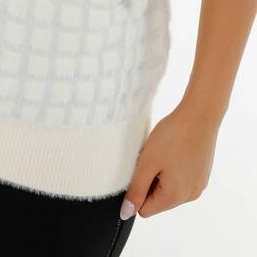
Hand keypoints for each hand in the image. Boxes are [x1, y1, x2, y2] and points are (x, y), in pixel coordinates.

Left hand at [120, 102, 219, 218]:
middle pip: (158, 199)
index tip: (139, 168)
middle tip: (150, 157)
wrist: (200, 114)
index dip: (137, 190)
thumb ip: (136, 189)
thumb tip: (126, 213)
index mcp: (175, 197)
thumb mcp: (147, 162)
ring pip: (169, 188)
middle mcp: (190, 196)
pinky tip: (174, 149)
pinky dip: (173, 168)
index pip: (145, 209)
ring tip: (163, 151)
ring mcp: (199, 184)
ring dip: (161, 174)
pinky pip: (181, 178)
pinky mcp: (202, 173)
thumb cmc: (172, 136)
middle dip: (149, 180)